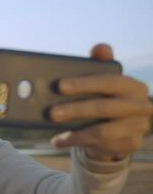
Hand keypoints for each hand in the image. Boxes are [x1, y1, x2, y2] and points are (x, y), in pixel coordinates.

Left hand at [49, 44, 152, 160]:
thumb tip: (100, 47)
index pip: (109, 82)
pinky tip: (59, 141)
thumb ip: (99, 64)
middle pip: (104, 108)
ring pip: (102, 131)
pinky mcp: (131, 144)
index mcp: (133, 86)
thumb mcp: (101, 81)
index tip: (59, 86)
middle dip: (75, 110)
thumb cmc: (106, 98)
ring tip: (53, 131)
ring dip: (75, 132)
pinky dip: (77, 143)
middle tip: (51, 113)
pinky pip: (100, 145)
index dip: (84, 83)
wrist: (121, 128)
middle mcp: (141, 106)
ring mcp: (138, 127)